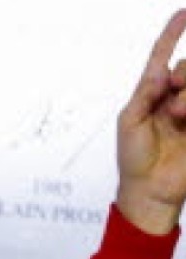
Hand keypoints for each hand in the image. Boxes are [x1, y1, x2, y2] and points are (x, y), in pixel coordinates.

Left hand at [117, 9, 185, 235]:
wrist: (150, 189)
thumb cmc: (134, 158)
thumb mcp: (130, 123)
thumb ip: (144, 95)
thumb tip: (160, 72)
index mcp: (151, 94)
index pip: (162, 56)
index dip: (172, 34)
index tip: (183, 12)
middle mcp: (173, 97)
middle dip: (183, 79)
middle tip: (173, 108)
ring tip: (179, 116)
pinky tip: (185, 118)